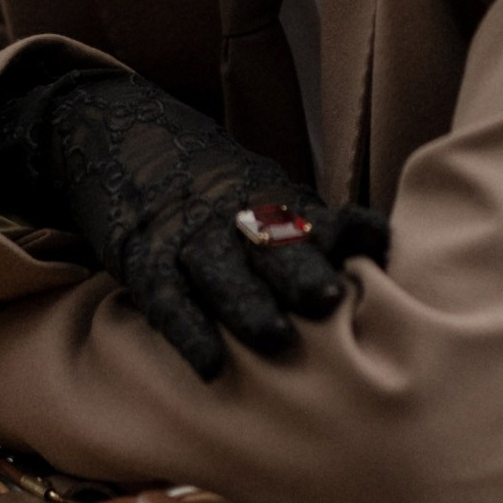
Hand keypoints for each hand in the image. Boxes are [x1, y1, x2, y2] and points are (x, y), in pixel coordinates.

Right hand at [0, 64, 389, 383]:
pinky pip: (166, 299)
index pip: (313, 214)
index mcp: (270, 197)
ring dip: (247, 304)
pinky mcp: (143, 261)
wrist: (120, 138)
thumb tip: (382, 245)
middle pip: (268, 241)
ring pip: (219, 272)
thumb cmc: (216, 190)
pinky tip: (209, 365)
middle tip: (328, 297)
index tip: (373, 250)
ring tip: (275, 338)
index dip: (343, 233)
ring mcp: (184, 237)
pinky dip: (187, 332)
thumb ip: (319, 225)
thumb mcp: (268, 193)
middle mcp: (231, 214)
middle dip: (299, 270)